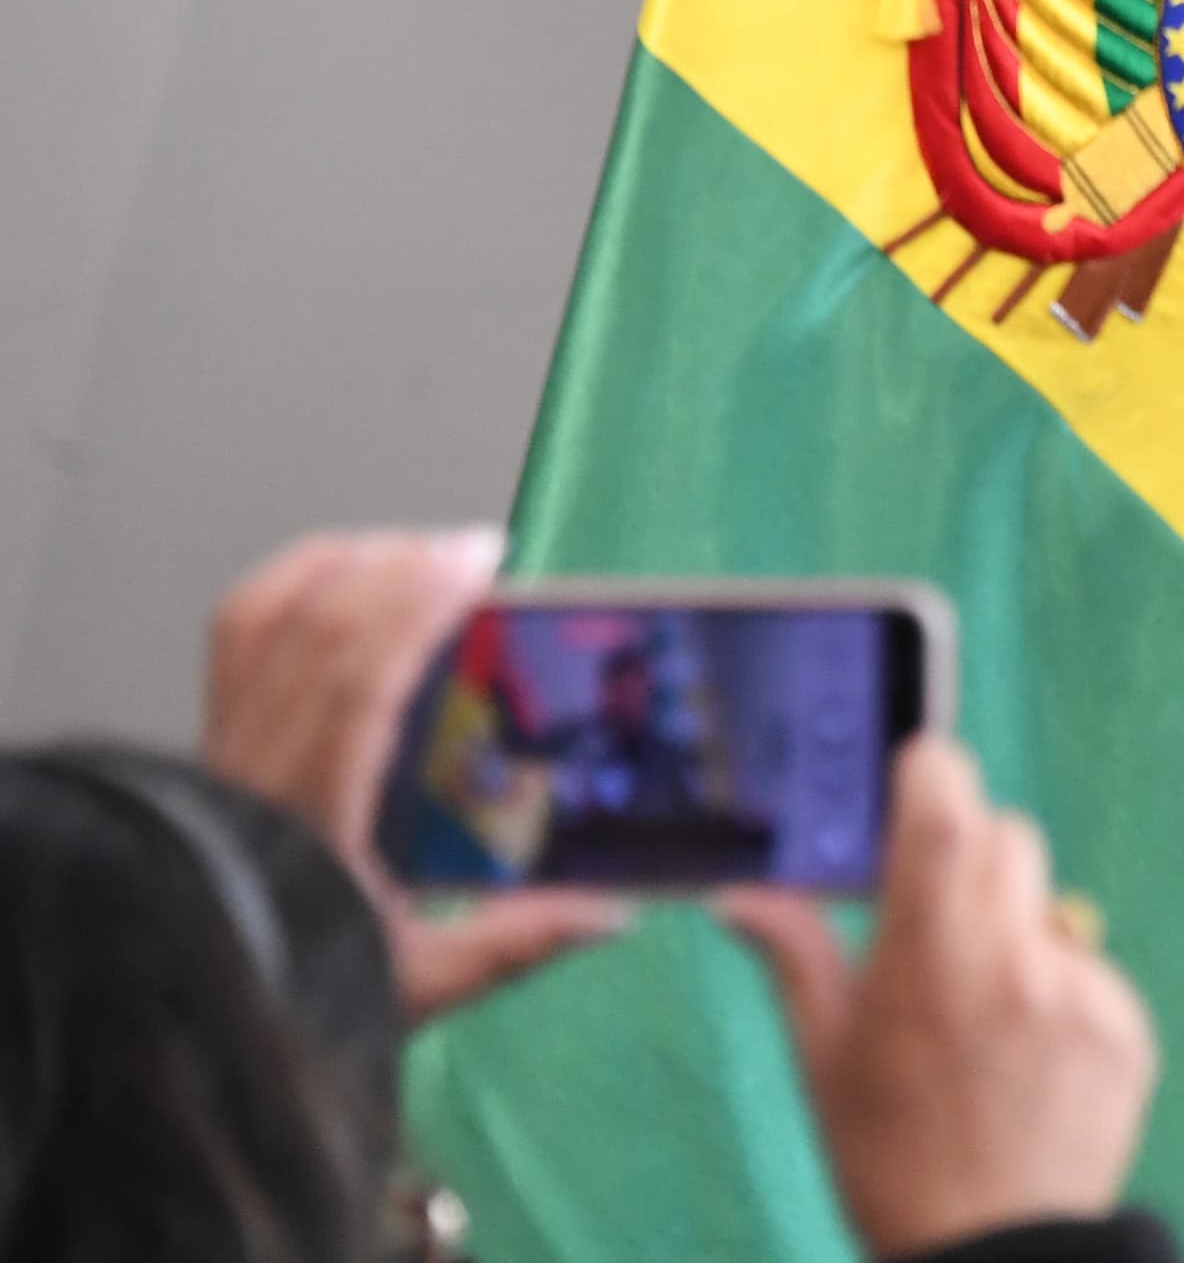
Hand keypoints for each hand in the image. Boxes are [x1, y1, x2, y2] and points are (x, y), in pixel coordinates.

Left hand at [199, 527, 629, 1021]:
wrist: (194, 1010)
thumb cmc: (297, 989)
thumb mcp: (416, 982)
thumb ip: (514, 941)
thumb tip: (610, 911)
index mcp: (311, 818)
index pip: (356, 678)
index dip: (417, 603)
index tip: (476, 564)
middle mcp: (256, 768)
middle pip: (319, 626)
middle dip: (403, 566)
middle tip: (476, 551)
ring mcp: (226, 744)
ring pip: (268, 614)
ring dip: (348, 565)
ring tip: (418, 553)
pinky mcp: (217, 734)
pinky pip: (240, 631)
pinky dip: (293, 581)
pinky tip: (348, 569)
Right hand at [719, 739, 1157, 1259]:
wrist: (994, 1252)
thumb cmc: (890, 1158)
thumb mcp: (823, 1058)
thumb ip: (795, 955)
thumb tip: (742, 893)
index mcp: (927, 951)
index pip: (945, 799)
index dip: (928, 778)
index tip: (912, 792)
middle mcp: (1011, 954)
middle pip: (1005, 838)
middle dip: (967, 862)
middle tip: (935, 928)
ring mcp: (1079, 987)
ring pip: (1048, 908)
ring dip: (1014, 935)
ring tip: (980, 1023)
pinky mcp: (1127, 1024)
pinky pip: (1089, 972)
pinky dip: (1059, 996)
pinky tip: (1028, 1062)